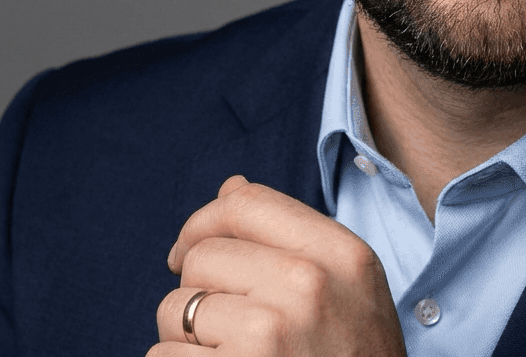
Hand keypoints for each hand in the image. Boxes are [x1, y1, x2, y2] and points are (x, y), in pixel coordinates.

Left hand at [149, 176, 405, 355]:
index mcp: (340, 253)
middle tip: (225, 325)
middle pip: (203, 256)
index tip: (187, 250)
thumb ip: (295, 236)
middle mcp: (307, 285)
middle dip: (197, 289)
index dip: (204, 221)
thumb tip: (229, 188)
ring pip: (174, 309)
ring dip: (184, 337)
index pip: (246, 203)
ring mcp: (268, 334)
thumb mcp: (350, 287)